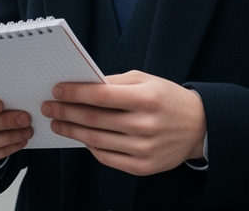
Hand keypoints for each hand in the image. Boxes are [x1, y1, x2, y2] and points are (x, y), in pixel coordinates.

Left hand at [41, 70, 205, 175]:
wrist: (199, 127)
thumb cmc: (168, 99)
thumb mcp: (146, 81)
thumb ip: (115, 83)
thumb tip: (83, 85)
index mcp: (146, 99)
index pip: (100, 96)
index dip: (74, 93)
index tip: (57, 90)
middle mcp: (144, 125)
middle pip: (94, 119)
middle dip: (66, 112)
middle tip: (48, 107)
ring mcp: (143, 149)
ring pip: (96, 140)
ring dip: (72, 131)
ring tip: (58, 123)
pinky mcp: (143, 167)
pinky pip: (107, 158)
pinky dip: (90, 147)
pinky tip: (81, 137)